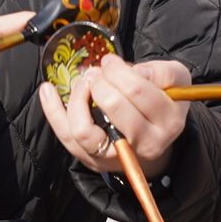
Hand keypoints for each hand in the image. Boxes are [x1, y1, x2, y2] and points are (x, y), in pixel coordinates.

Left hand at [38, 56, 191, 176]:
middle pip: (112, 106)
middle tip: (98, 72)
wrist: (153, 137)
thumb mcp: (174, 81)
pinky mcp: (92, 159)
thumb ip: (162, 71)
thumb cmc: (160, 101)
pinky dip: (52, 111)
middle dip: (100, 80)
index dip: (118, 70)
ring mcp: (115, 156)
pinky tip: (47, 89)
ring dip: (77, 96)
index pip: (137, 90)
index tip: (111, 62)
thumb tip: (134, 71)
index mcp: (168, 122)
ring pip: (83, 129)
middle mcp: (145, 144)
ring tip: (84, 81)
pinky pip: (66, 136)